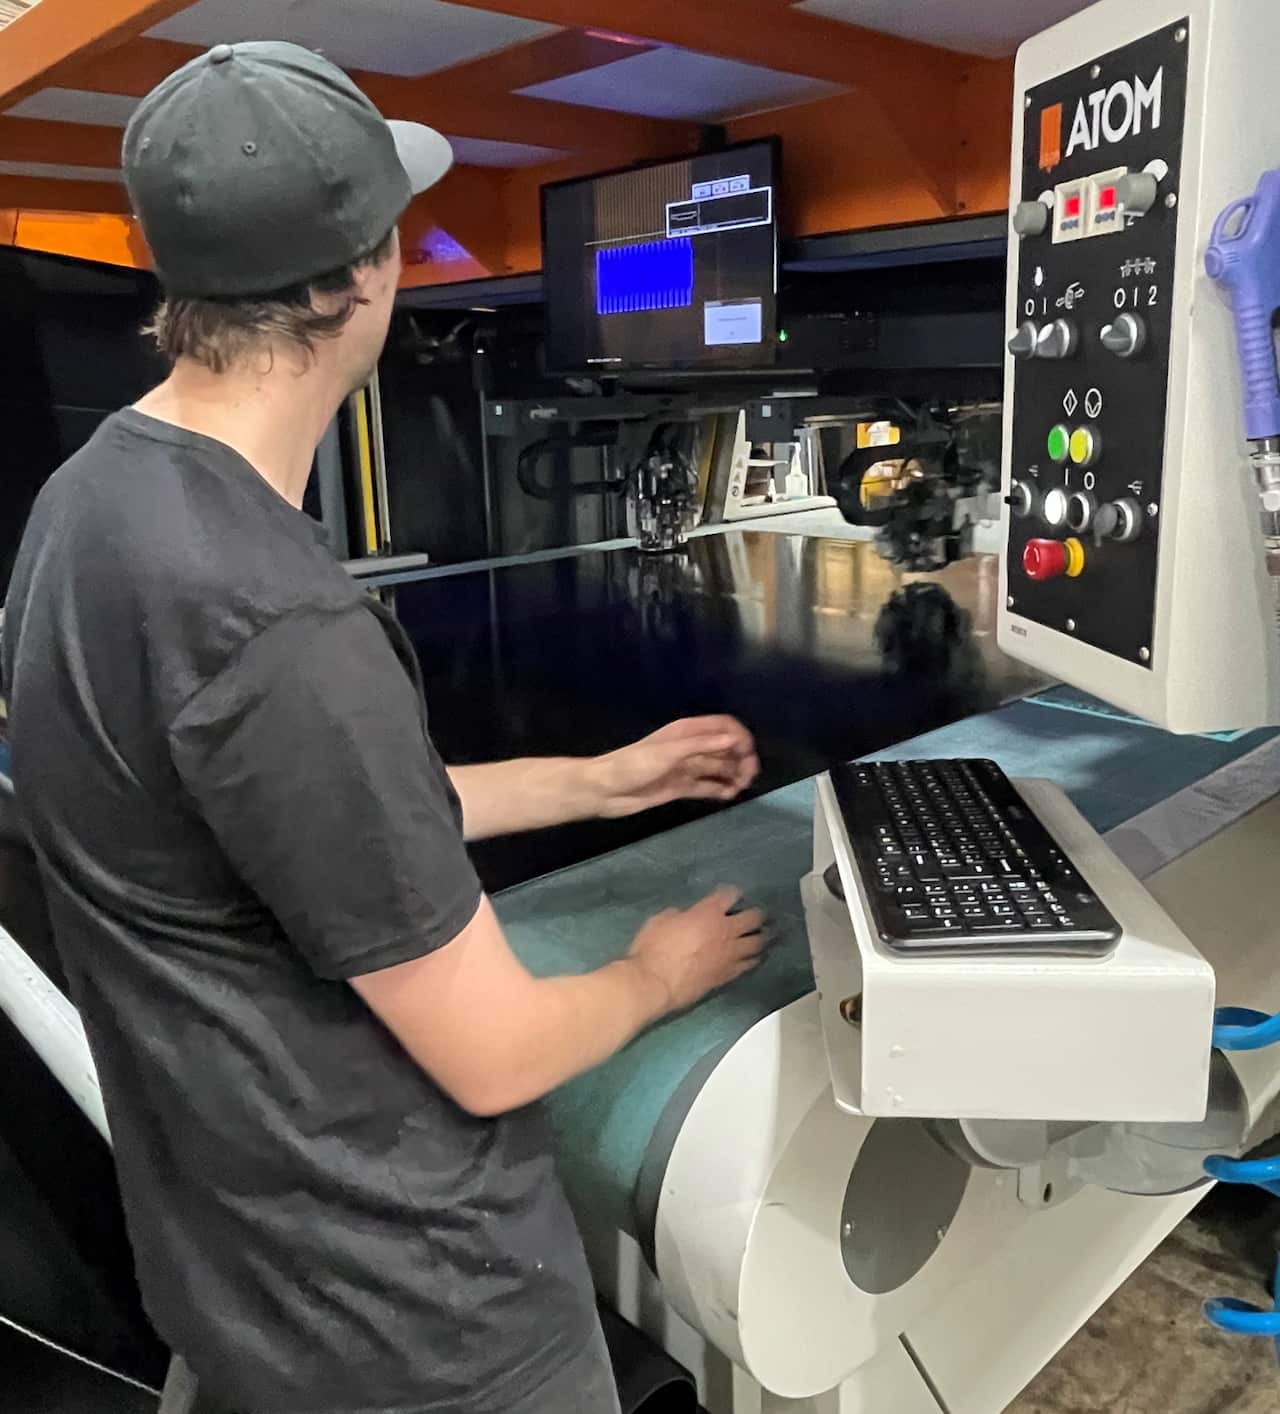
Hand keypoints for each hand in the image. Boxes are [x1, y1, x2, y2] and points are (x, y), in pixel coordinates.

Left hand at [592, 717, 759, 819]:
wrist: (606, 790)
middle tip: (748, 777)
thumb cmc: (634, 765)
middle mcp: (690, 747)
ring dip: (733, 775)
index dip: (740, 737)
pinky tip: (729, 796)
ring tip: (741, 788)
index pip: (723, 726)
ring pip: (719, 767)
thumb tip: (735, 739)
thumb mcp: (669, 752)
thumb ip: (701, 745)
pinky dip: (720, 790)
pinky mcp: (681, 787)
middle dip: (741, 759)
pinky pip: (708, 786)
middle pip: (725, 747)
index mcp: (687, 731)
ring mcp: (686, 768)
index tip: (749, 755)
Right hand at [627, 887, 767, 1013]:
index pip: (729, 894)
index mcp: (708, 913)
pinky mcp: (728, 975)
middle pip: (753, 918)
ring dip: (762, 937)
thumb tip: (686, 917)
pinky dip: (753, 959)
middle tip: (760, 914)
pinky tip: (755, 958)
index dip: (732, 892)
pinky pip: (748, 965)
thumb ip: (679, 915)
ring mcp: (730, 955)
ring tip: (765, 935)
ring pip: (757, 943)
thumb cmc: (653, 948)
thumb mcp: (661, 920)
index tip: (731, 894)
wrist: (655, 983)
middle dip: (758, 914)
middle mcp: (725, 931)